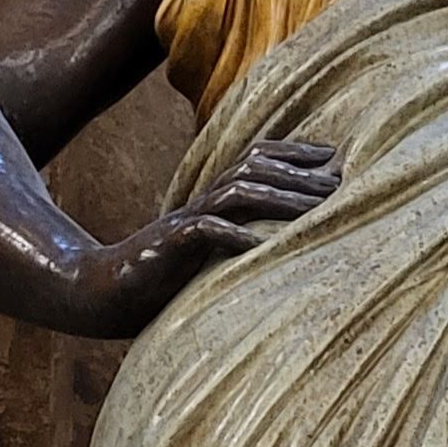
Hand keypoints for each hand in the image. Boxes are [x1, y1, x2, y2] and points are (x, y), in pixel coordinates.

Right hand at [78, 139, 339, 336]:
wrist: (107, 293)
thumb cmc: (163, 277)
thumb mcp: (207, 251)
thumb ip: (237, 235)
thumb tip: (281, 239)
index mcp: (212, 200)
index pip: (255, 159)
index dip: (293, 153)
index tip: (331, 158)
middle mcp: (202, 203)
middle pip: (254, 171)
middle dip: (299, 176)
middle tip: (340, 184)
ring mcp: (186, 222)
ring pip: (236, 194)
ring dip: (279, 198)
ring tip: (316, 209)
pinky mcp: (170, 247)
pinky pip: (203, 232)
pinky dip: (233, 236)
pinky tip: (259, 245)